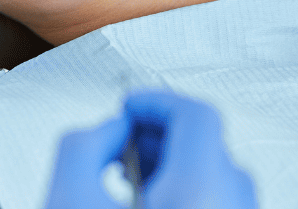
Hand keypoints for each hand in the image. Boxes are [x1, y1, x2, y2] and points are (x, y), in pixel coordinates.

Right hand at [45, 89, 257, 208]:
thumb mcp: (66, 200)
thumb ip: (82, 145)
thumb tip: (111, 128)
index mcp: (199, 189)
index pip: (197, 115)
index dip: (157, 100)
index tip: (129, 105)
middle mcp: (231, 205)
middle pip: (208, 144)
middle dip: (161, 132)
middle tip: (123, 141)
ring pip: (216, 175)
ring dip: (173, 162)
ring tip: (128, 179)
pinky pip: (219, 200)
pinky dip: (188, 190)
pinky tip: (148, 204)